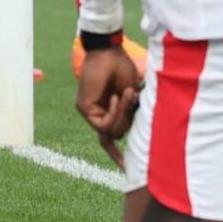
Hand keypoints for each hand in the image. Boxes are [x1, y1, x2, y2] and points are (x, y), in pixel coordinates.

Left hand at [75, 43, 140, 167]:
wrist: (108, 52)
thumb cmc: (122, 68)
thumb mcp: (133, 96)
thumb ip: (134, 113)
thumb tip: (139, 131)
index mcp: (108, 110)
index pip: (109, 138)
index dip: (116, 154)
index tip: (125, 169)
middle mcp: (97, 113)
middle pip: (117, 134)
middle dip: (128, 119)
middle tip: (132, 97)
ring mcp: (89, 111)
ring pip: (112, 131)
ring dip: (123, 115)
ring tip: (126, 94)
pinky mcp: (83, 108)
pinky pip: (104, 123)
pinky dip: (115, 113)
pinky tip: (117, 97)